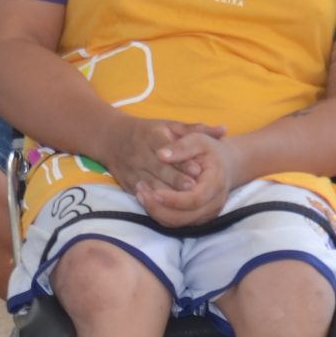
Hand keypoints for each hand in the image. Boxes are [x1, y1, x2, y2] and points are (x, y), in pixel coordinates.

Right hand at [99, 116, 220, 198]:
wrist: (112, 139)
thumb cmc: (148, 132)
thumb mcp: (170, 125)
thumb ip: (197, 129)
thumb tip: (224, 129)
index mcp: (151, 137)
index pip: (167, 150)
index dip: (182, 161)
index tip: (198, 170)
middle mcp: (140, 154)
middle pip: (159, 169)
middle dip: (176, 180)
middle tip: (194, 189)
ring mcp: (132, 170)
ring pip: (150, 186)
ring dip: (166, 196)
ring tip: (183, 204)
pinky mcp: (127, 183)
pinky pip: (141, 196)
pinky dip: (154, 204)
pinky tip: (168, 211)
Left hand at [136, 128, 232, 226]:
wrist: (227, 164)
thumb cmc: (211, 150)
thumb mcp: (198, 140)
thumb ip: (180, 146)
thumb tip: (160, 154)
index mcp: (215, 184)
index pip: (194, 199)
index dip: (173, 199)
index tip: (153, 190)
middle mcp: (213, 204)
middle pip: (184, 217)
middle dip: (159, 208)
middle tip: (140, 192)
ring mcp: (206, 214)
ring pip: (178, 223)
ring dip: (156, 212)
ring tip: (140, 194)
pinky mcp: (197, 218)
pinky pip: (176, 223)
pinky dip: (160, 214)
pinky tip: (147, 199)